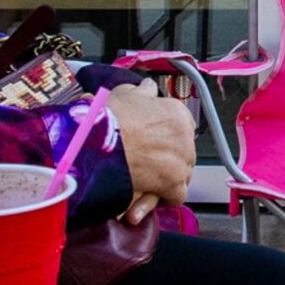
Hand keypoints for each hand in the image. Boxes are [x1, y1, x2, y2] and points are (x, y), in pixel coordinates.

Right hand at [110, 88, 194, 222]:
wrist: (99, 142)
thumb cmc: (108, 118)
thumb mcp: (124, 95)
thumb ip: (141, 92)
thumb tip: (148, 87)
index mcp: (176, 113)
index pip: (185, 126)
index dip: (170, 135)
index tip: (158, 140)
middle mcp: (184, 136)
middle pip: (185, 152)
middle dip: (171, 157)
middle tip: (151, 161)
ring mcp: (181, 160)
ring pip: (183, 174)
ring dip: (169, 177)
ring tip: (150, 179)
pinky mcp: (173, 183)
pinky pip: (177, 194)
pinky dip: (165, 196)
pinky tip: (152, 193)